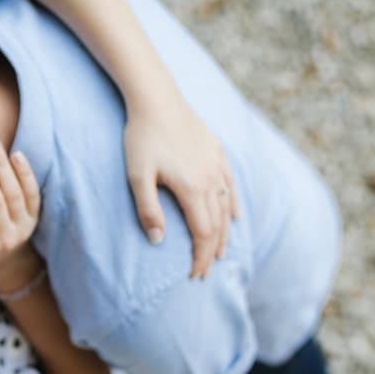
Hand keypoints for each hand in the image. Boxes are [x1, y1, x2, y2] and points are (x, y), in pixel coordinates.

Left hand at [123, 94, 240, 278]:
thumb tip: (159, 241)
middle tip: (206, 272)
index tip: (195, 275)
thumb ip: (148, 210)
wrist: (156, 98)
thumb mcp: (137, 176)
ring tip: (220, 253)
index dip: (200, 257)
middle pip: (218, 225)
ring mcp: (216, 165)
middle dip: (212, 252)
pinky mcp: (217, 152)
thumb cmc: (141, 137)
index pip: (202, 233)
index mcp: (192, 189)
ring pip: (227, 208)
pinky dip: (234, 205)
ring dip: (225, 234)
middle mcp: (211, 179)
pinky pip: (231, 185)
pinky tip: (236, 216)